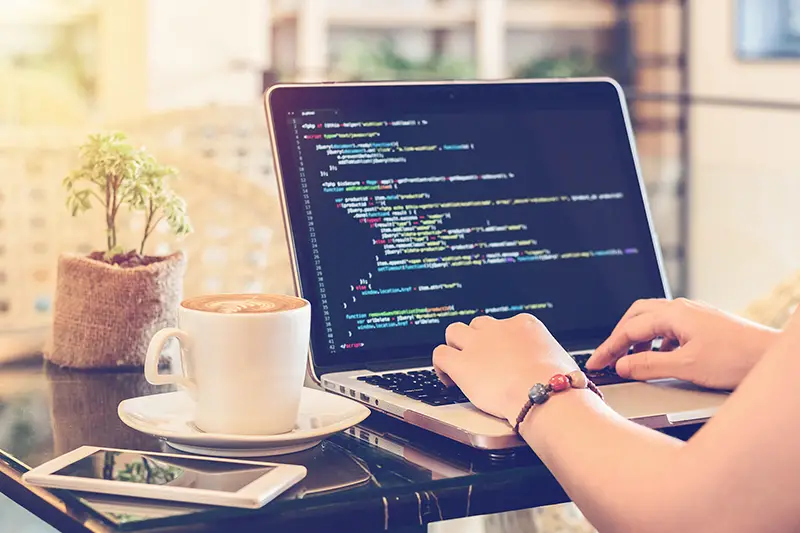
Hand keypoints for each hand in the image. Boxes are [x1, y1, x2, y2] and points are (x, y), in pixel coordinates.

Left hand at [433, 314, 577, 424]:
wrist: (545, 394)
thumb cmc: (558, 384)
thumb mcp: (560, 359)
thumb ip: (547, 357)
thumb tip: (551, 367)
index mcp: (523, 325)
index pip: (504, 325)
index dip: (499, 342)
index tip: (500, 357)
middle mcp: (498, 329)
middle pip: (478, 325)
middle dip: (476, 340)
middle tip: (478, 360)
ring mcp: (477, 344)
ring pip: (454, 332)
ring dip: (455, 346)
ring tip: (459, 364)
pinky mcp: (461, 363)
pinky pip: (439, 355)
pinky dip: (441, 366)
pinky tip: (448, 379)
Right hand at [586, 298, 778, 389]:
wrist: (769, 357)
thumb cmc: (736, 358)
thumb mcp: (686, 366)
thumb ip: (649, 366)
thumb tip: (623, 365)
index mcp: (673, 314)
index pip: (629, 329)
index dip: (609, 347)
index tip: (596, 362)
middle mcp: (681, 309)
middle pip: (636, 316)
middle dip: (619, 337)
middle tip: (608, 357)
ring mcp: (693, 316)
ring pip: (653, 322)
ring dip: (638, 340)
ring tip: (632, 361)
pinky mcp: (702, 325)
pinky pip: (669, 329)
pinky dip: (656, 343)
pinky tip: (660, 359)